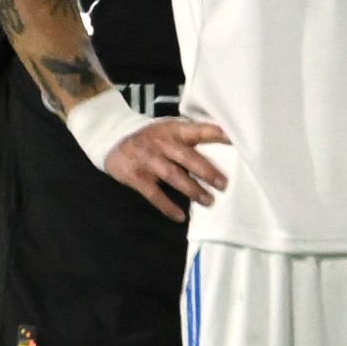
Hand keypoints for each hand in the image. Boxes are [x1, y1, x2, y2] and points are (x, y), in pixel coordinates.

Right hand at [103, 118, 230, 220]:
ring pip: (173, 175)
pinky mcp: (136, 176)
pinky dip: (167, 206)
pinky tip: (180, 216)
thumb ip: (191, 136)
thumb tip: (225, 145)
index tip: (234, 140)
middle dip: (207, 171)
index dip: (216, 134)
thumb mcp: (170, 129)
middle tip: (223, 184)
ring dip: (192, 190)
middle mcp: (162, 143)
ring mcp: (148, 160)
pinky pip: (154, 194)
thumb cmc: (152, 138)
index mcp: (174, 130)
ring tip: (209, 201)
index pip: (198, 130)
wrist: (112, 139)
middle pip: (187, 157)